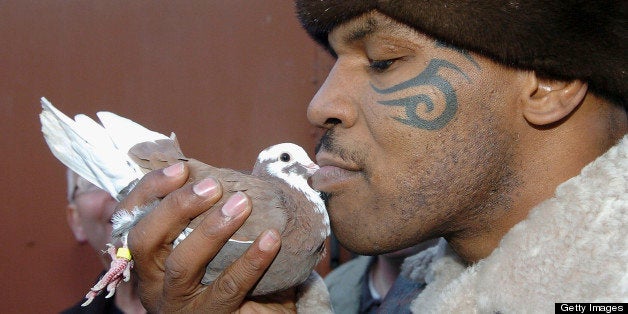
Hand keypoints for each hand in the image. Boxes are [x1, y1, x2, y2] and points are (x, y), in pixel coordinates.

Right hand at [121, 162, 295, 312]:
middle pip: (146, 241)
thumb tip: (220, 172)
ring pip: (181, 265)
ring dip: (211, 230)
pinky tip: (271, 239)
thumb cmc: (223, 275)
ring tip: (241, 204)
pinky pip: (228, 287)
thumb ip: (202, 216)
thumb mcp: (202, 246)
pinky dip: (251, 260)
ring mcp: (177, 303)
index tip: (180, 168)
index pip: (129, 220)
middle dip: (176, 207)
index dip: (148, 191)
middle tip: (212, 186)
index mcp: (146, 258)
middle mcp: (152, 282)